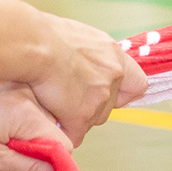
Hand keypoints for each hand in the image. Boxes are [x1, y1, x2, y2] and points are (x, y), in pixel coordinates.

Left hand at [0, 83, 71, 170]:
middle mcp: (29, 94)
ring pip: (41, 118)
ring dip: (28, 133)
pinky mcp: (9, 83)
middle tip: (9, 155)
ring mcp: (19, 85)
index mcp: (27, 113)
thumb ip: (27, 170)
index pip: (63, 143)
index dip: (53, 163)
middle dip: (39, 147)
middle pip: (53, 129)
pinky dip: (19, 119)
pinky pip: (28, 106)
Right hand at [33, 14, 148, 142]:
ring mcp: (99, 98)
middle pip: (108, 106)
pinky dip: (64, 130)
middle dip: (90, 106)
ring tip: (54, 103)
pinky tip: (51, 120)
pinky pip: (75, 134)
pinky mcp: (81, 115)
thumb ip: (90, 54)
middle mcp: (112, 76)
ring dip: (75, 117)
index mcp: (113, 55)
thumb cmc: (44, 36)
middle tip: (67, 96)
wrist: (33, 44)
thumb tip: (83, 63)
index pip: (138, 84)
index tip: (107, 90)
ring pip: (91, 121)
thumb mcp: (78, 37)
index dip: (123, 92)